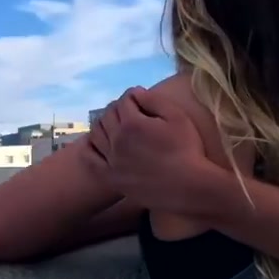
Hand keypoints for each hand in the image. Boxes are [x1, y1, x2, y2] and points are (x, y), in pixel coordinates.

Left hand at [86, 87, 221, 214]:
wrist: (188, 186)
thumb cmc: (187, 149)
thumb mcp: (177, 117)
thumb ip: (154, 100)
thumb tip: (136, 92)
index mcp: (132, 124)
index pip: (124, 101)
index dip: (133, 97)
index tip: (140, 99)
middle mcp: (116, 140)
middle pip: (108, 115)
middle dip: (118, 108)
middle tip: (130, 111)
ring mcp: (111, 160)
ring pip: (96, 134)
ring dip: (104, 124)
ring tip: (115, 124)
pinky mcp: (111, 178)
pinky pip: (91, 159)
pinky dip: (90, 147)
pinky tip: (96, 143)